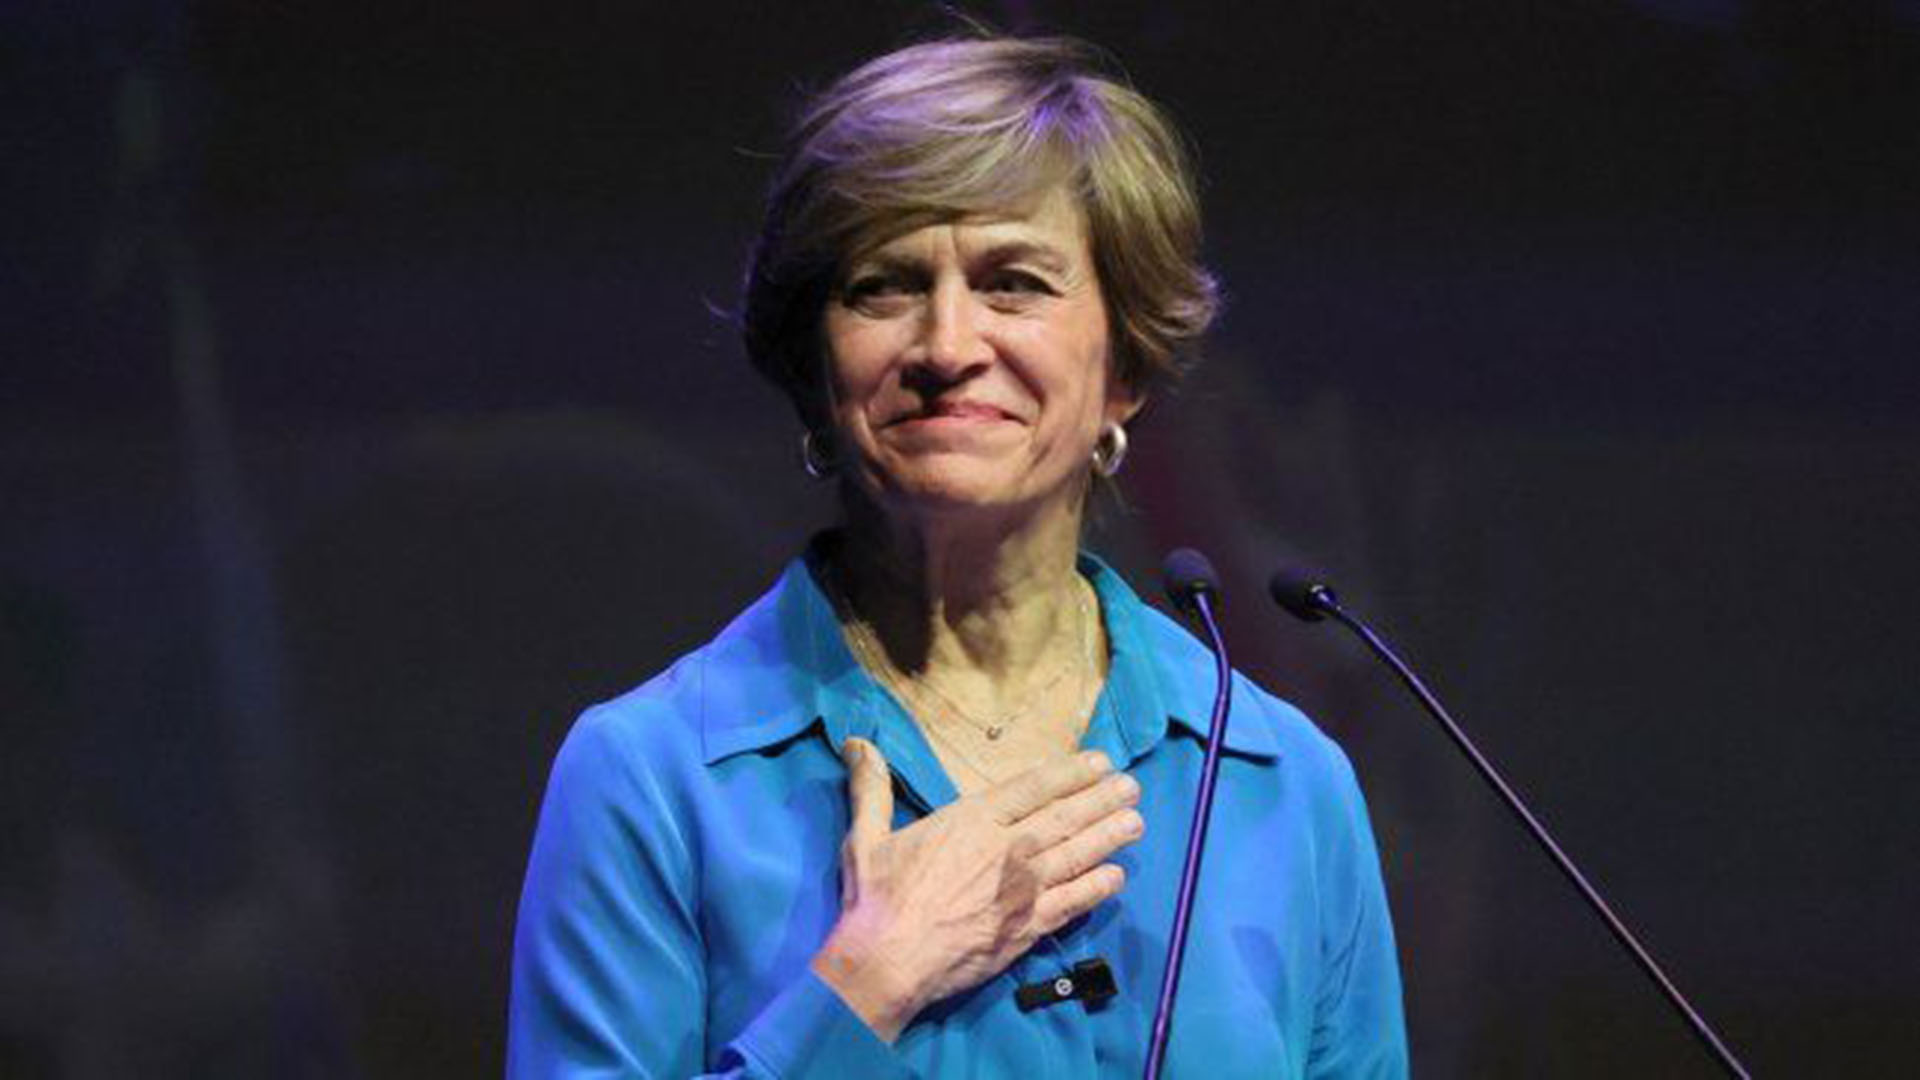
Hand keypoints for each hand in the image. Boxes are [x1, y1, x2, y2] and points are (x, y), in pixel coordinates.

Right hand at [810, 738, 1143, 1041]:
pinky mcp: (1028, 928)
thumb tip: (856, 743)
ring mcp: (1023, 890)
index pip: (1033, 787)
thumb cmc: (877, 898)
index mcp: (972, 820)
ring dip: (1110, 836)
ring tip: (1136, 821)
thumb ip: (871, 788)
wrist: (887, 962)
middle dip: (1103, 799)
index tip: (1100, 762)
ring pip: (1078, 855)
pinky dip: (1098, 888)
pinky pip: (1073, 903)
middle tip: (1131, 787)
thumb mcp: (868, 836)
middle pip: (1067, 817)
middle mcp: (1008, 848)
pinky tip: (1117, 876)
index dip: (1071, 772)